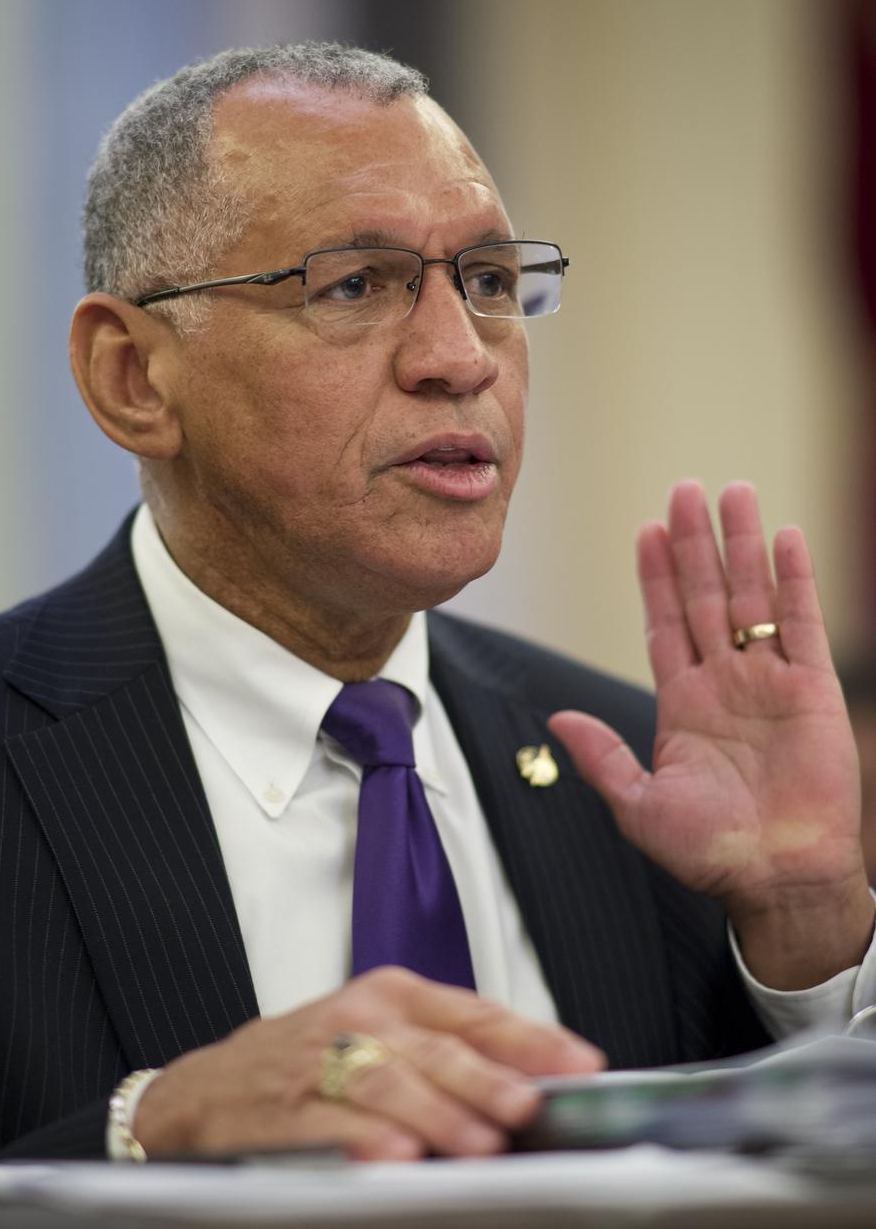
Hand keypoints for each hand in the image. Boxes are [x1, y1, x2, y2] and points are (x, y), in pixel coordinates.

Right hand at [133, 966, 602, 1159]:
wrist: (211, 1085)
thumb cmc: (306, 1056)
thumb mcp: (378, 1031)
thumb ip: (445, 1049)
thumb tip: (527, 1079)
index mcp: (392, 994)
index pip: (474, 1012)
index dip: (530, 1039)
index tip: (578, 1064)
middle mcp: (361, 1018)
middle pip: (436, 1048)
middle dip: (488, 1080)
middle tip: (528, 1106)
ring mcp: (321, 1061)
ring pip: (390, 1082)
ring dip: (439, 1114)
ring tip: (480, 1143)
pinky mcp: (285, 1107)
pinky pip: (332, 1122)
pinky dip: (366, 1139)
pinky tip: (397, 1157)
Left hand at [549, 480, 872, 988]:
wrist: (778, 879)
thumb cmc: (709, 853)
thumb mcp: (639, 806)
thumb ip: (602, 757)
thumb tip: (555, 721)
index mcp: (682, 703)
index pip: (665, 623)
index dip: (656, 578)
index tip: (645, 531)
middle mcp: (724, 682)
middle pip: (705, 595)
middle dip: (694, 543)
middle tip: (684, 489)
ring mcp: (769, 681)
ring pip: (751, 597)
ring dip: (742, 545)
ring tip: (732, 493)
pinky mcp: (812, 690)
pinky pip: (804, 624)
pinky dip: (795, 581)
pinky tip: (785, 537)